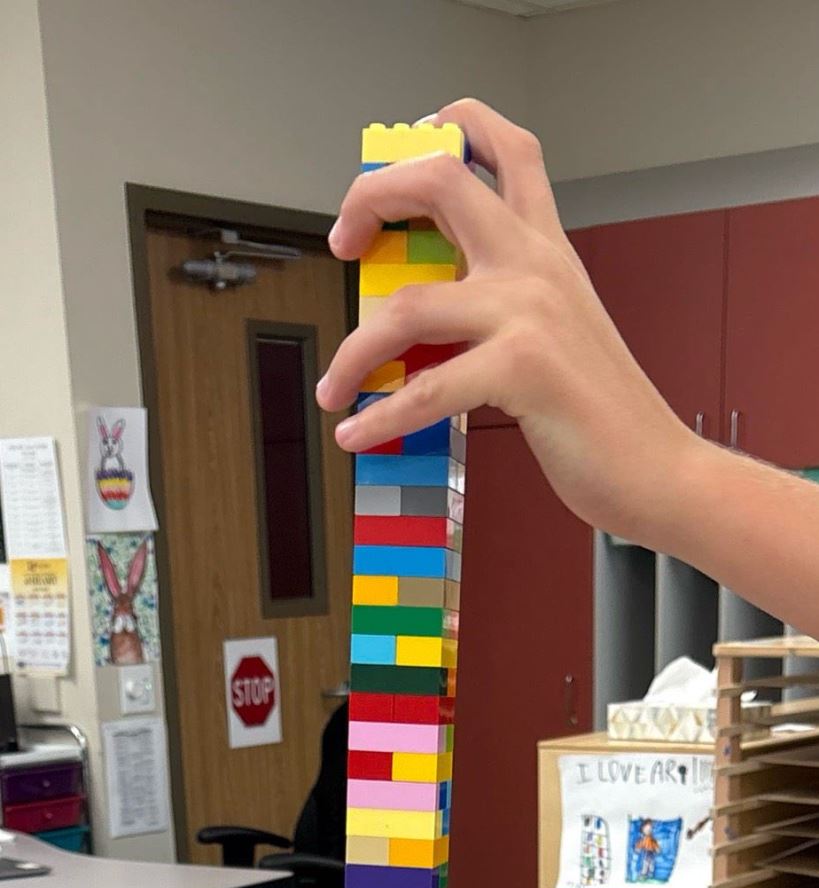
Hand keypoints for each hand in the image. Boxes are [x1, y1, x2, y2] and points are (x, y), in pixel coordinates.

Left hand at [318, 98, 691, 542]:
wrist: (659, 470)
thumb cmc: (603, 415)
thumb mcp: (555, 335)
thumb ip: (500, 308)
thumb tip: (419, 323)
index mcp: (547, 250)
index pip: (505, 147)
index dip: (449, 129)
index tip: (400, 161)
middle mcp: (537, 264)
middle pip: (443, 179)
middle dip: (372, 196)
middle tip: (343, 244)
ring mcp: (530, 312)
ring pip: (409, 303)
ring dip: (353, 350)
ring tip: (334, 386)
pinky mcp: (524, 369)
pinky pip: (426, 389)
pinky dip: (381, 417)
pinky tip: (358, 433)